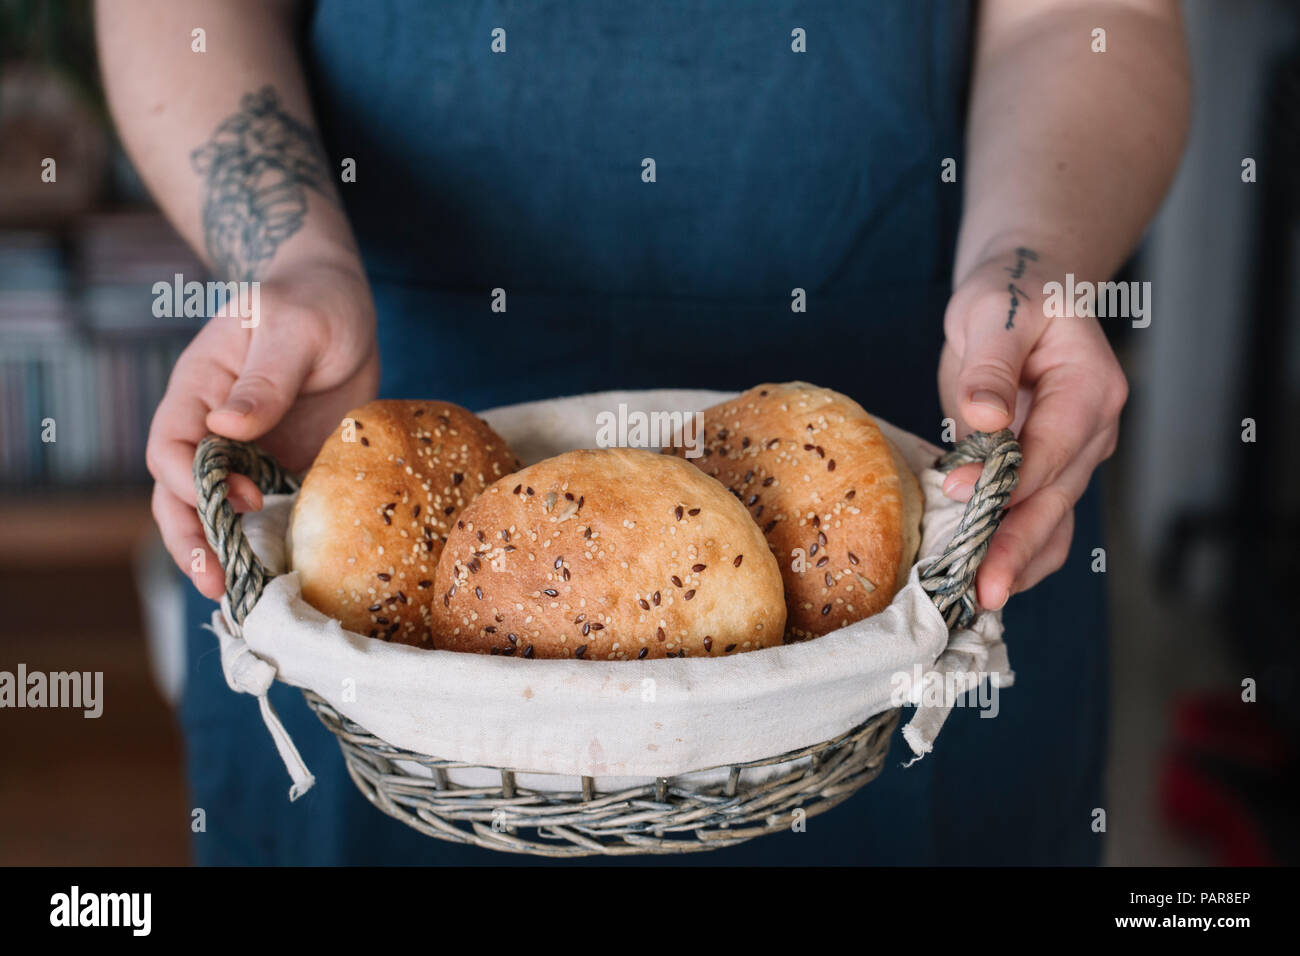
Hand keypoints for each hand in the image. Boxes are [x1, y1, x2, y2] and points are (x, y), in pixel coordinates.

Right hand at [147, 262, 379, 599]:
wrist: (342, 305)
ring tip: (240, 596)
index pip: (172, 449)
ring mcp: (246, 453)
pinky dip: (268, 545)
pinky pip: (268, 515)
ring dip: (223, 553)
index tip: (240, 496)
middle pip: (179, 495)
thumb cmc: (313, 303)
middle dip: (191, 540)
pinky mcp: (283, 468)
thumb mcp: (294, 328)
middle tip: (217, 582)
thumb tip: (227, 427)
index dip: (196, 481)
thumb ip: (265, 377)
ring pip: (217, 514)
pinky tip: (282, 577)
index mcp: (198, 391)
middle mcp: (212, 429)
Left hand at [937, 248, 1127, 610]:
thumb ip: (990, 366)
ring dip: (1018, 563)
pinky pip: (1035, 521)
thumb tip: (985, 417)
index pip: (1052, 448)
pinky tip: (979, 580)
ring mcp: (1071, 457)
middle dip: (1018, 547)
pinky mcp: (1042, 472)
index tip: (958, 495)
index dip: (1008, 479)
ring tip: (979, 601)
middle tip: (984, 589)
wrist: (1021, 296)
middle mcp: (1091, 432)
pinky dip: (1011, 552)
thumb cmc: (1010, 296)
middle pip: (1056, 500)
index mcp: (1090, 390)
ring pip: (1052, 522)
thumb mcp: (994, 314)